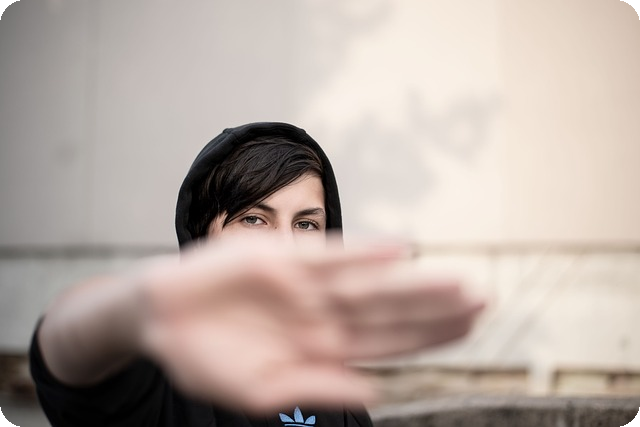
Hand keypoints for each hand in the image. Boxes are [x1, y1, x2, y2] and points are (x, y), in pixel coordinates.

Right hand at [136, 235, 484, 412]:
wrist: (158, 319)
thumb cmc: (204, 360)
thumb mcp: (260, 391)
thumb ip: (318, 387)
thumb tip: (375, 395)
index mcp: (321, 346)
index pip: (389, 342)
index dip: (431, 338)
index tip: (472, 331)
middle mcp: (321, 312)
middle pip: (390, 310)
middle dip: (437, 309)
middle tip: (486, 301)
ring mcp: (304, 283)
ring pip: (371, 282)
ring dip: (414, 283)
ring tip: (460, 282)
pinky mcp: (280, 256)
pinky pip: (329, 254)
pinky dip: (363, 253)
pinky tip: (400, 251)